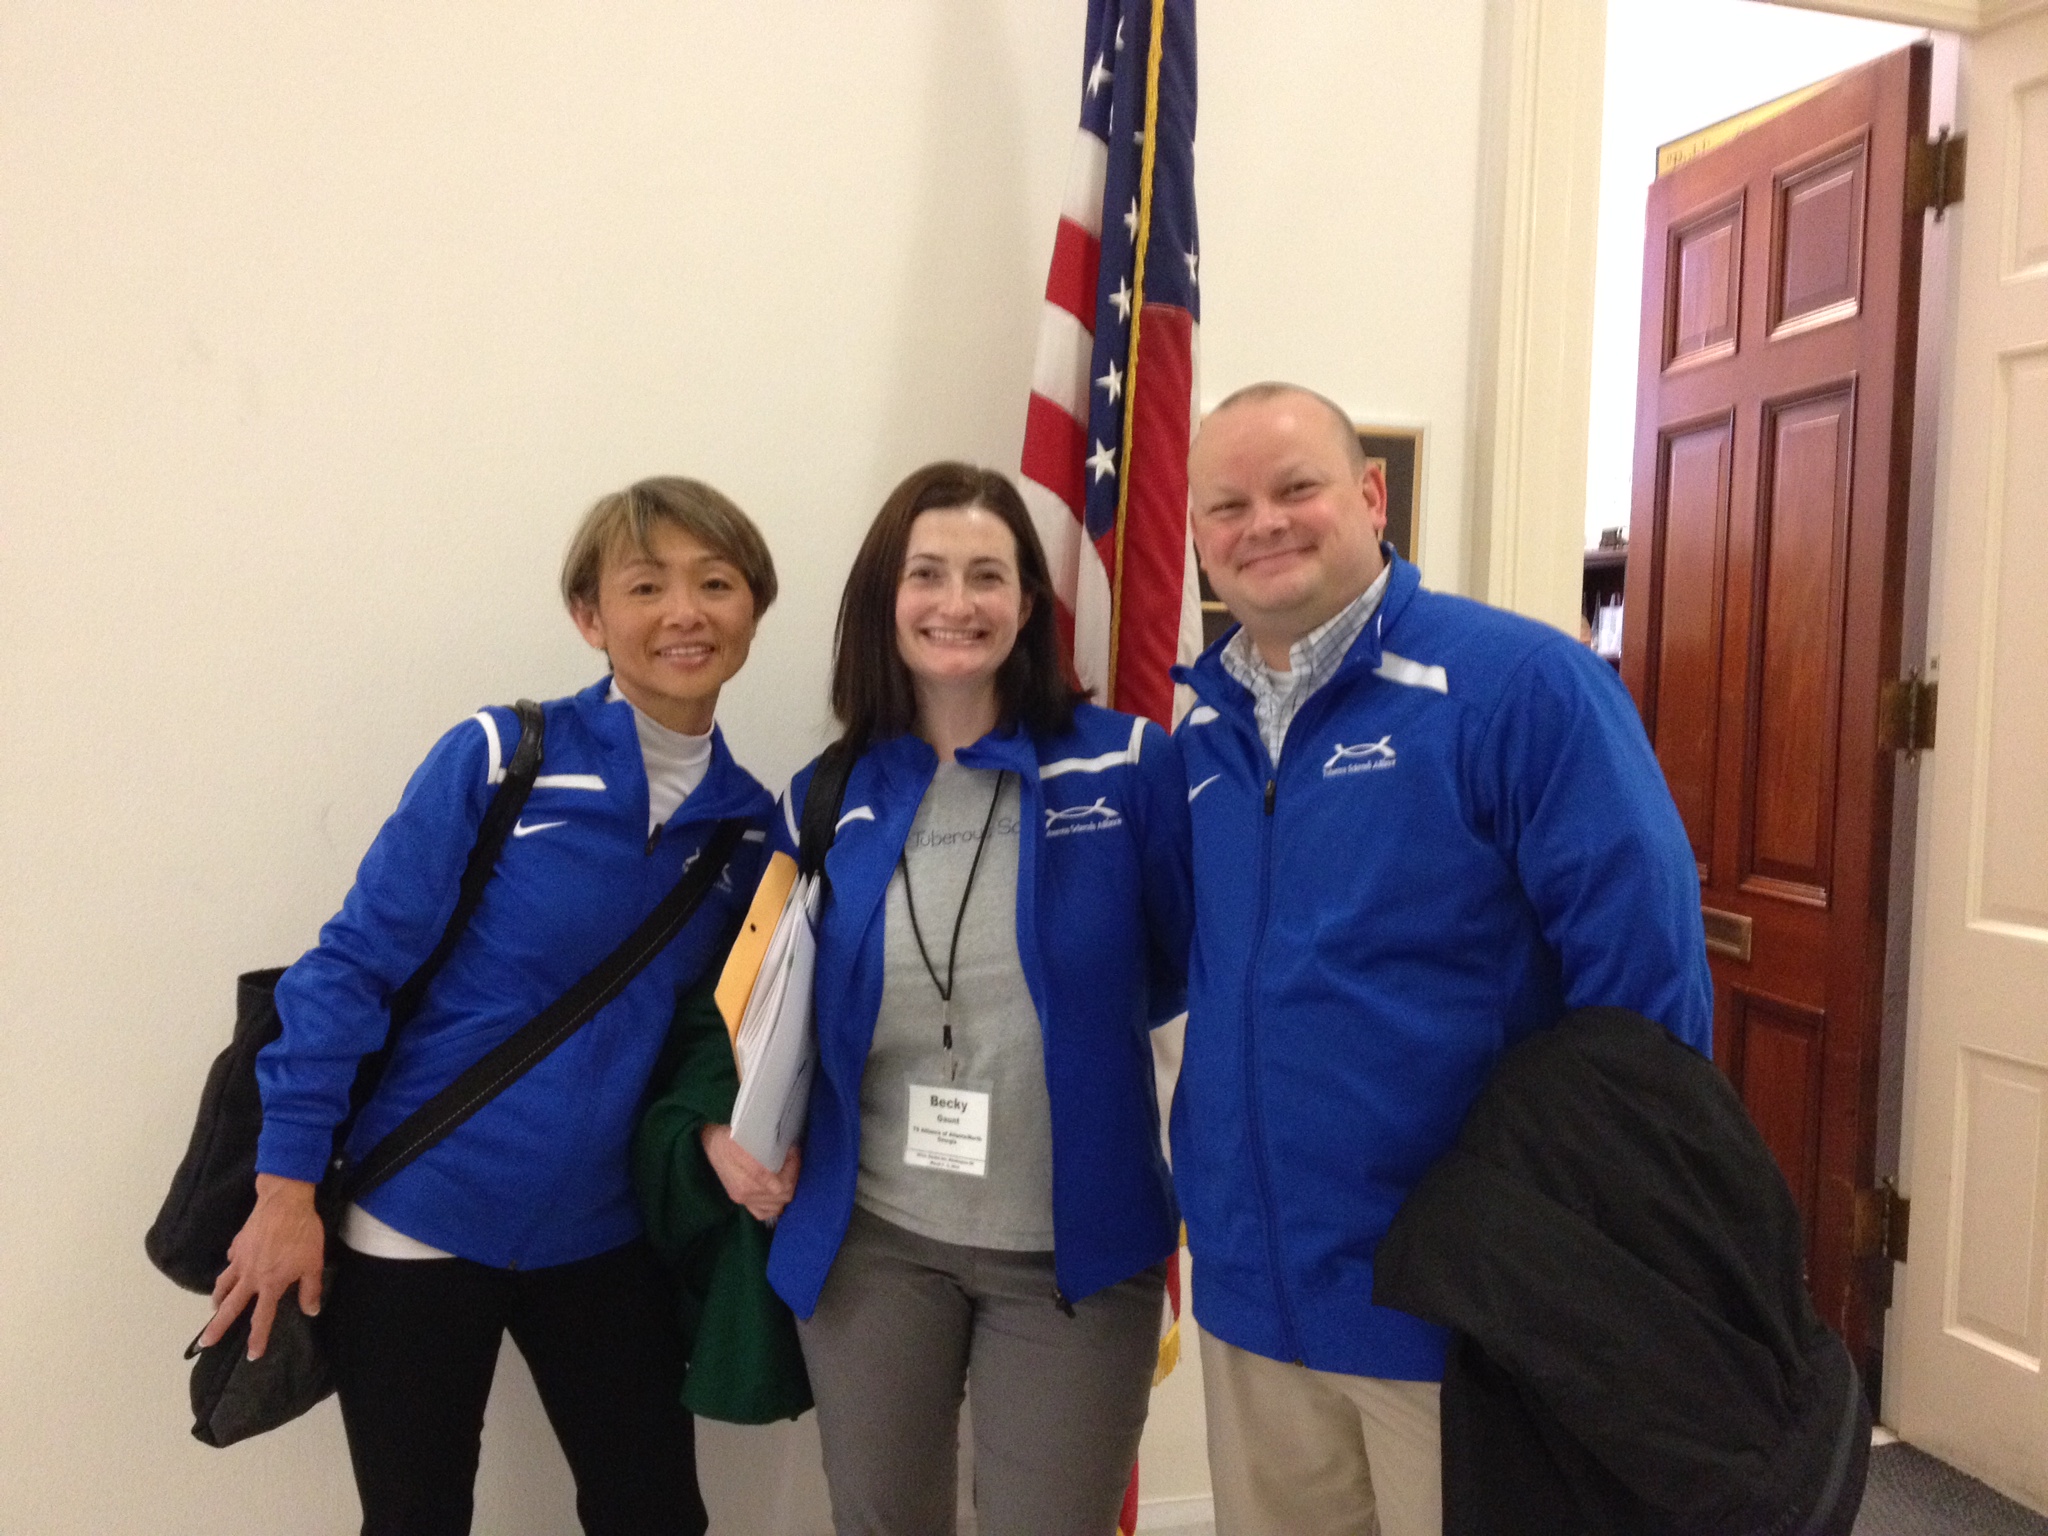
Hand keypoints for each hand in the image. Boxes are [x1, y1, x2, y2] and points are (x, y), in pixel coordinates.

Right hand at [200, 1174, 325, 1357]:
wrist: (284, 1202)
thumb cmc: (302, 1233)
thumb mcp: (313, 1263)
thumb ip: (310, 1289)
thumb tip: (310, 1311)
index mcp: (270, 1284)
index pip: (262, 1318)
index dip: (257, 1338)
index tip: (252, 1355)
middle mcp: (250, 1276)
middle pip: (230, 1308)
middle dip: (217, 1327)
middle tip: (205, 1342)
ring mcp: (240, 1260)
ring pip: (223, 1285)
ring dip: (218, 1299)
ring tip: (214, 1309)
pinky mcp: (238, 1245)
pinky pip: (230, 1262)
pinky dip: (229, 1270)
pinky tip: (230, 1270)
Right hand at [700, 1125, 799, 1222]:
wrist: (708, 1146)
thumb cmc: (728, 1138)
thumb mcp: (745, 1137)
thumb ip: (765, 1148)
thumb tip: (787, 1152)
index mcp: (747, 1177)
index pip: (780, 1184)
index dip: (793, 1168)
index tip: (793, 1151)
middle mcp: (745, 1192)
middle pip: (781, 1196)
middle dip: (793, 1177)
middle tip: (793, 1160)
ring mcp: (743, 1199)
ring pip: (777, 1206)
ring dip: (787, 1190)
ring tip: (787, 1173)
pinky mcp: (741, 1202)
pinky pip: (763, 1213)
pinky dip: (774, 1205)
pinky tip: (777, 1192)